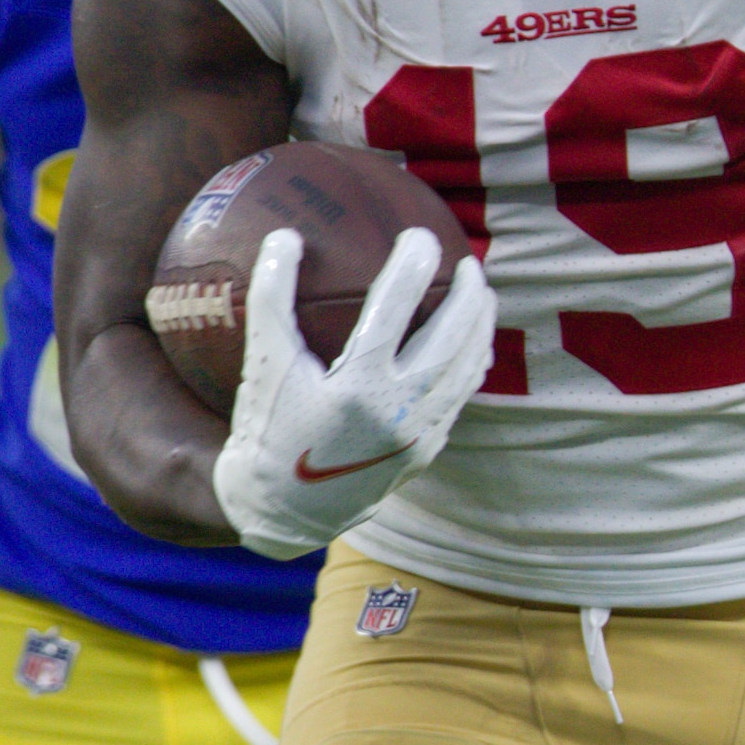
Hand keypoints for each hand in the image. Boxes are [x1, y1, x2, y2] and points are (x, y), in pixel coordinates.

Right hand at [211, 227, 495, 560]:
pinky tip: (467, 345)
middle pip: (452, 341)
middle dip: (467, 296)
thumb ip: (271, 297)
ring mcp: (418, 437)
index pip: (395, 311)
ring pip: (466, 372)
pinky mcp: (425, 454)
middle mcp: (398, 414)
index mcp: (357, 389)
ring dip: (479, 329)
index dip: (412, 266)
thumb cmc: (267, 430)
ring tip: (481, 296)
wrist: (281, 510)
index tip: (421, 235)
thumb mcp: (263, 364)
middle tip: (468, 263)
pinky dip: (469, 366)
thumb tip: (285, 234)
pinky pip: (458, 400)